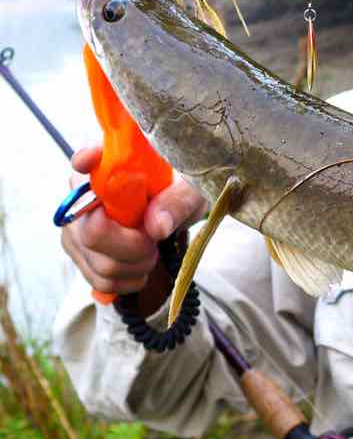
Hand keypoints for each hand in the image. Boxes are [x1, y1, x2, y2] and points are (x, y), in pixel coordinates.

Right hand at [60, 145, 206, 295]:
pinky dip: (130, 279)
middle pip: (91, 232)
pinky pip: (101, 280)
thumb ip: (177, 202)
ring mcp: (75, 227)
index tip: (91, 160)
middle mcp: (81, 195)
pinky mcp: (79, 254)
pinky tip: (140, 263)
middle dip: (134, 246)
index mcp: (107, 166)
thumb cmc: (180, 192)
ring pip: (101, 263)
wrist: (173, 212)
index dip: (86, 160)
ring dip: (138, 265)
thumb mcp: (191, 191)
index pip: (86, 157)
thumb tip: (156, 226)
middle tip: (154, 238)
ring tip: (151, 248)